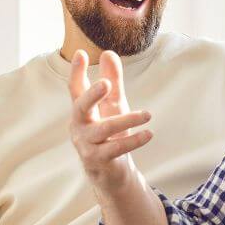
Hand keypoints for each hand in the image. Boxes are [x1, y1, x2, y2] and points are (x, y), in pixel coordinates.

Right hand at [67, 49, 152, 193]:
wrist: (111, 171)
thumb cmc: (111, 133)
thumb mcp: (114, 105)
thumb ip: (112, 81)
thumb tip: (108, 53)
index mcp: (81, 110)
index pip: (76, 88)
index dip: (76, 71)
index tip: (80, 53)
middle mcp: (79, 125)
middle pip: (81, 107)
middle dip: (92, 95)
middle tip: (106, 84)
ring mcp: (85, 144)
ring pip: (105, 129)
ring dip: (128, 120)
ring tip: (148, 114)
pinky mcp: (97, 160)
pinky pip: (116, 148)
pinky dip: (134, 140)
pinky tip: (149, 134)